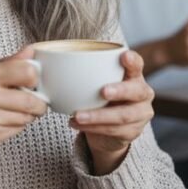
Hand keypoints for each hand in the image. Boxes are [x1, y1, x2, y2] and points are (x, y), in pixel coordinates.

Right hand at [0, 46, 47, 159]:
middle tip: (37, 102)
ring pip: (26, 117)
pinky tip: (4, 121)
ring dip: (27, 115)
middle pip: (31, 100)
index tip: (33, 82)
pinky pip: (17, 130)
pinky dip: (17, 126)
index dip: (34, 78)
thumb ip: (8, 64)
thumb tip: (31, 51)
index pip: (26, 72)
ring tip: (15, 111)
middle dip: (39, 103)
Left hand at [71, 51, 153, 174]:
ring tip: (77, 116)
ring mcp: (141, 114)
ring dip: (98, 116)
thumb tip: (44, 60)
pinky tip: (76, 124)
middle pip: (136, 91)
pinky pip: (114, 131)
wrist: (110, 129)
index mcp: (134, 76)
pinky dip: (93, 128)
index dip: (132, 60)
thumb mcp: (98, 84)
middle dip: (120, 90)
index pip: (137, 65)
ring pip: (123, 116)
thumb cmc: (101, 98)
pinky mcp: (133, 132)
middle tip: (102, 91)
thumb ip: (85, 74)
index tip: (123, 56)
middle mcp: (143, 93)